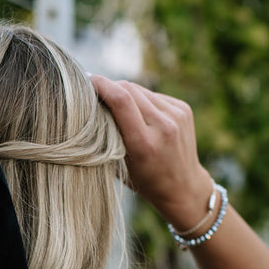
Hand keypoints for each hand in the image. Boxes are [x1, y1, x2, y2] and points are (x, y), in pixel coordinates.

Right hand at [91, 76, 212, 229]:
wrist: (183, 187)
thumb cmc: (144, 181)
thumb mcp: (119, 166)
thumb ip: (106, 138)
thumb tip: (88, 106)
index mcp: (144, 143)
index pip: (120, 100)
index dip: (100, 85)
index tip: (84, 81)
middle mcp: (163, 126)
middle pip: (128, 89)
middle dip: (110, 88)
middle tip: (96, 96)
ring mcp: (176, 115)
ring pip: (140, 90)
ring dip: (125, 94)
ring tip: (118, 110)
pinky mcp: (183, 109)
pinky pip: (153, 95)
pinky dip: (141, 100)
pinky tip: (140, 116)